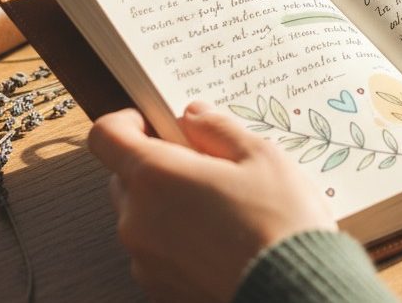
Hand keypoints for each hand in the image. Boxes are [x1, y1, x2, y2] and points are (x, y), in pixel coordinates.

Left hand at [88, 101, 335, 302]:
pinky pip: (156, 253)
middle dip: (156, 165)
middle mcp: (137, 219)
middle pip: (124, 177)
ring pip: (141, 217)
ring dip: (167, 206)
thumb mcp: (261, 157)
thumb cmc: (281, 223)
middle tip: (203, 166)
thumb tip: (193, 116)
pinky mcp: (159, 290)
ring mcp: (144, 260)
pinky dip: (177, 242)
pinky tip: (219, 242)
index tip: (153, 121)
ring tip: (220, 209)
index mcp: (156, 176)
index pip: (106, 136)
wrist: (294, 291)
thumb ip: (218, 130)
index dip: (126, 122)